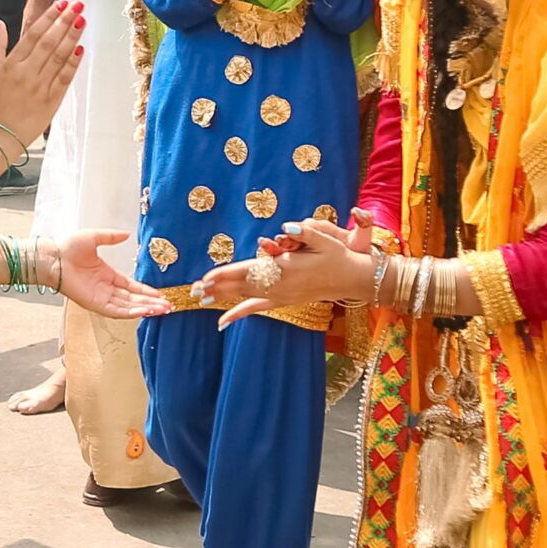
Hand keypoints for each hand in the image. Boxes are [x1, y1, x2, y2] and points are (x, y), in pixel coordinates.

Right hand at [0, 0, 83, 146]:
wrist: (1, 134)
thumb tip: (1, 23)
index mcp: (12, 64)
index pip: (33, 35)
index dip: (48, 18)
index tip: (61, 4)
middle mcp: (27, 73)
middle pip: (49, 42)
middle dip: (64, 22)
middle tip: (77, 6)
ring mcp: (41, 87)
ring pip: (59, 57)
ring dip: (72, 37)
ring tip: (82, 21)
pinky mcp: (52, 100)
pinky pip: (65, 78)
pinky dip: (73, 63)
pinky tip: (80, 48)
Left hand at [55, 231, 171, 319]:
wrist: (52, 257)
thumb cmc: (67, 247)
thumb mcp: (94, 237)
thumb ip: (111, 237)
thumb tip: (126, 234)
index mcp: (108, 275)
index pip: (132, 286)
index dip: (147, 291)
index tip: (161, 294)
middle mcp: (106, 288)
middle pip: (134, 299)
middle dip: (151, 303)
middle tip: (169, 306)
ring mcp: (100, 297)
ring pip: (128, 307)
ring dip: (145, 309)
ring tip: (162, 310)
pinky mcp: (94, 304)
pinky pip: (115, 311)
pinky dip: (129, 312)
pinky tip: (143, 312)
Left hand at [199, 217, 375, 324]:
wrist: (353, 279)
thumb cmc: (338, 255)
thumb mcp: (325, 239)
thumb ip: (305, 232)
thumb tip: (287, 227)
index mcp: (286, 269)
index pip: (248, 271)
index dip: (226, 275)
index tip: (206, 278)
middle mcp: (280, 286)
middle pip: (241, 286)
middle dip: (217, 287)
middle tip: (193, 290)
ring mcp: (281, 296)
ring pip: (245, 297)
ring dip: (222, 297)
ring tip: (201, 299)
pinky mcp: (284, 301)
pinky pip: (256, 308)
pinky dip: (238, 313)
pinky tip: (222, 321)